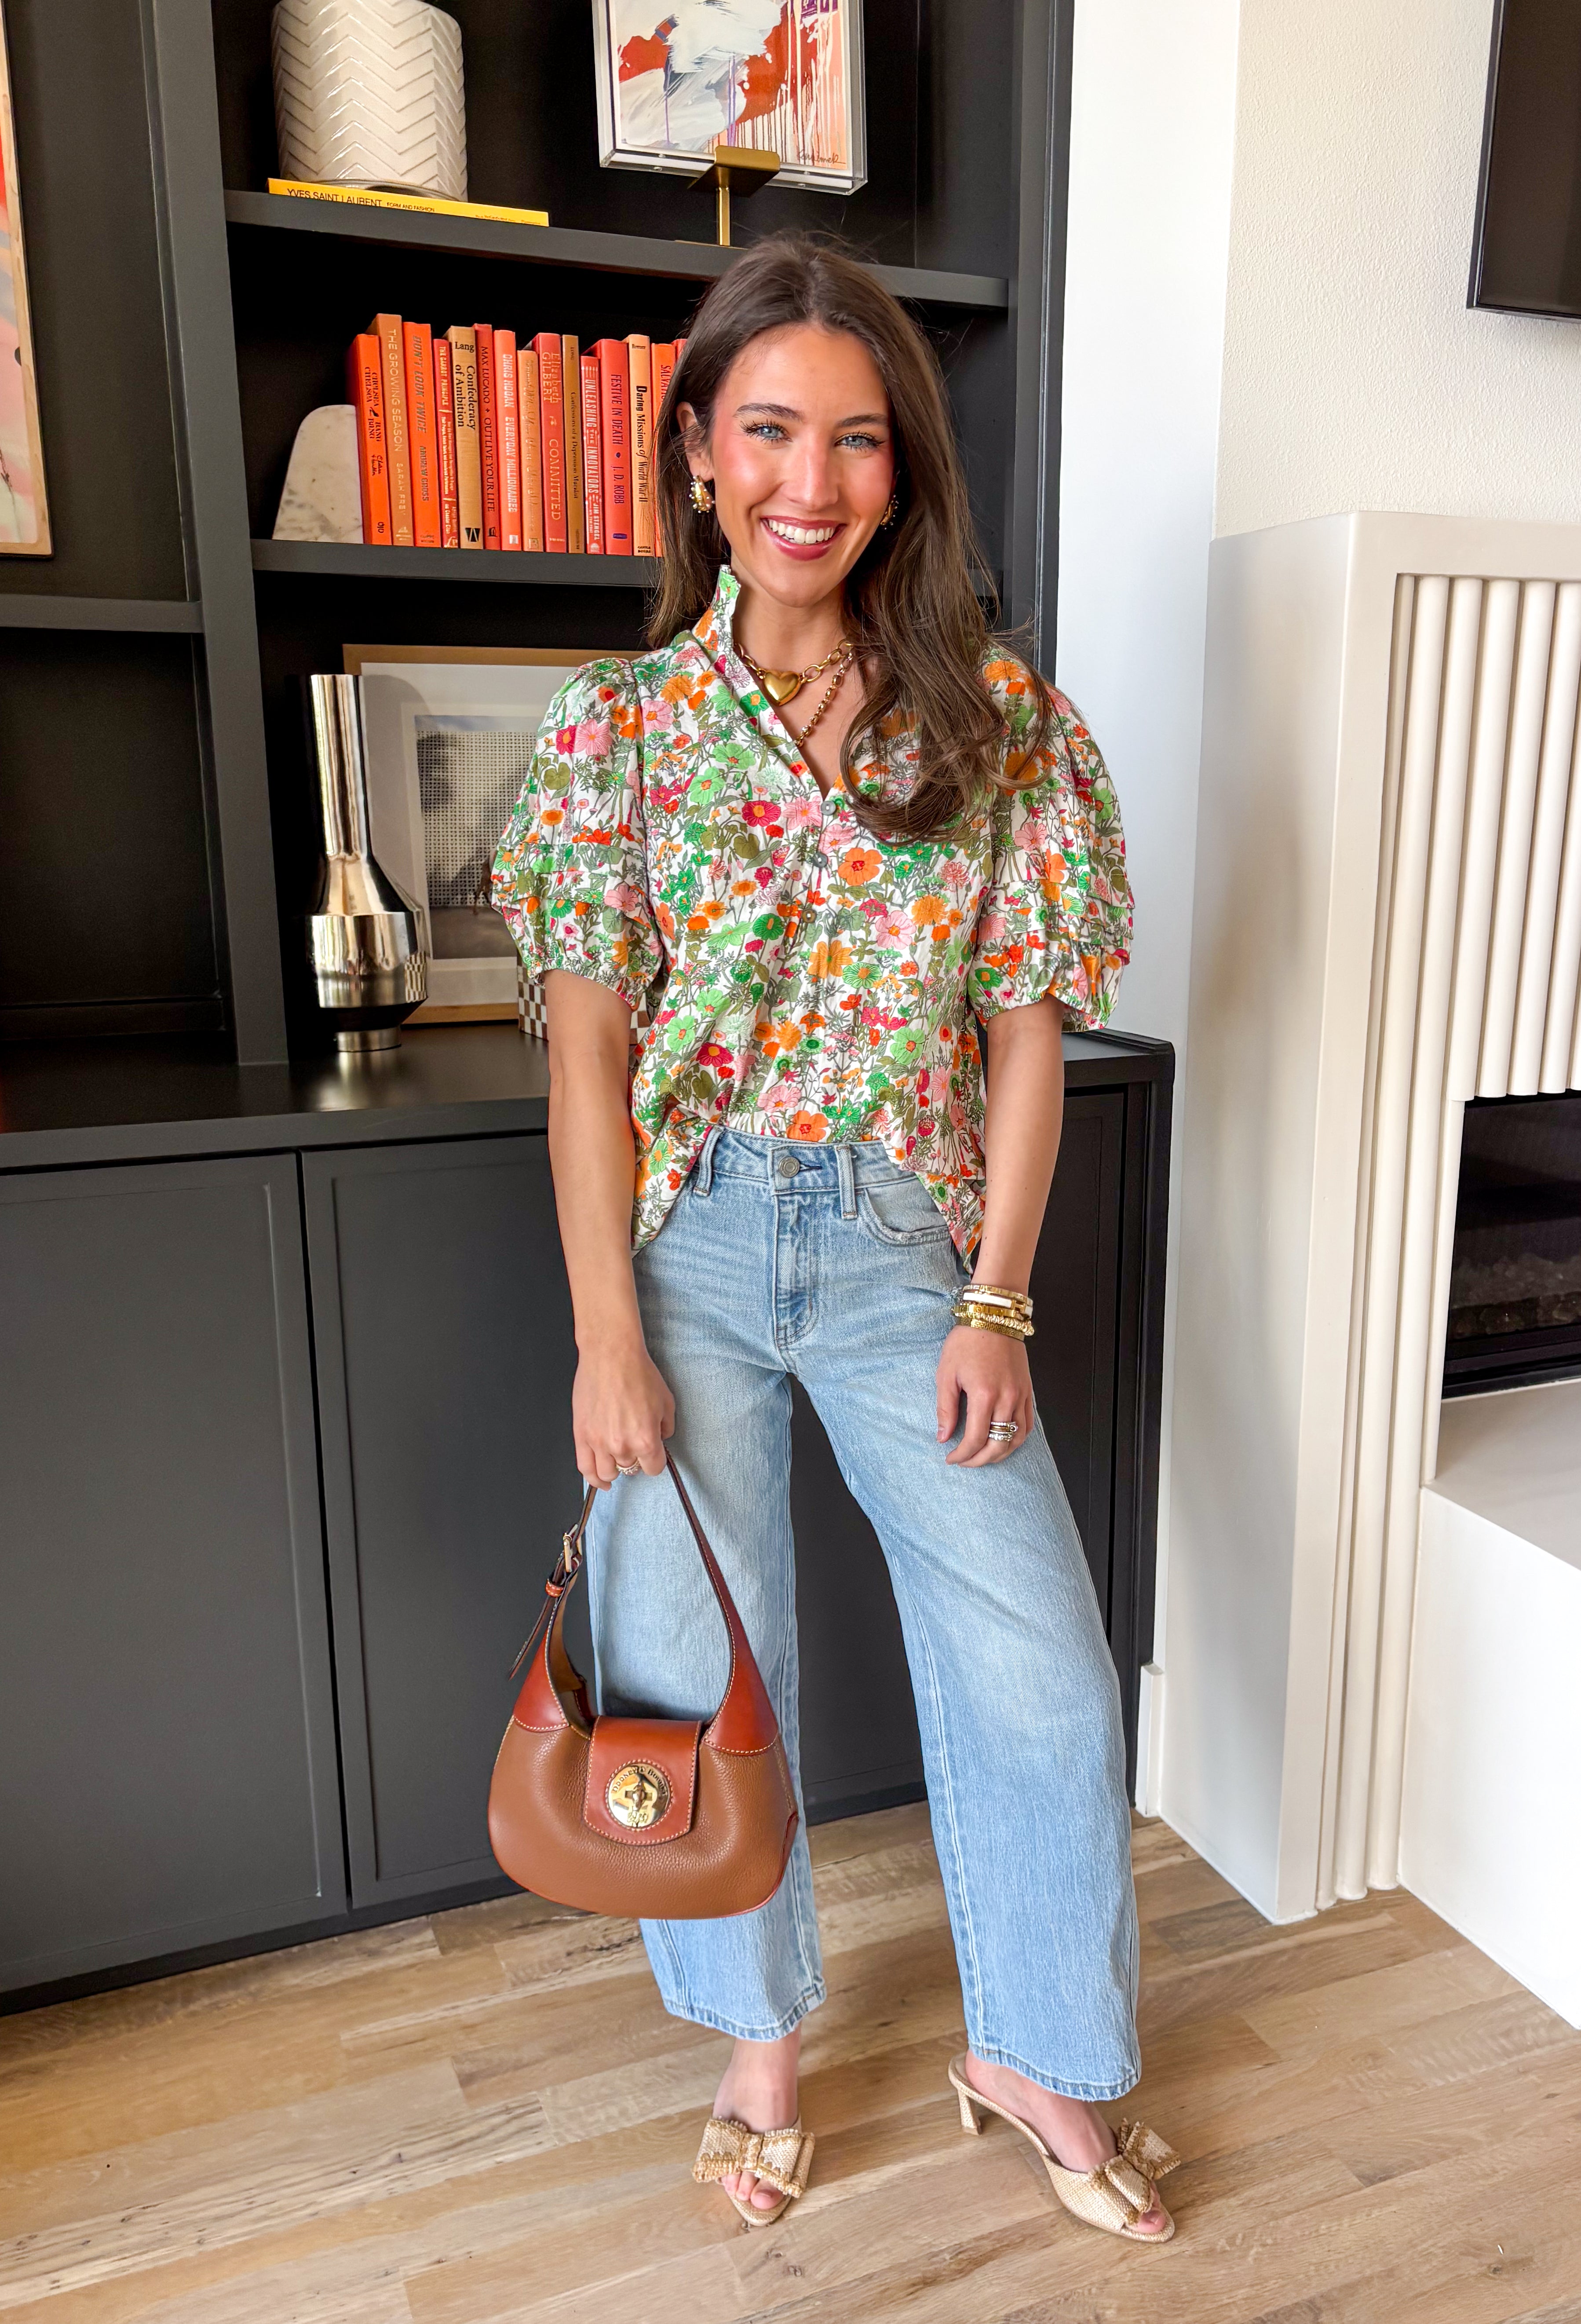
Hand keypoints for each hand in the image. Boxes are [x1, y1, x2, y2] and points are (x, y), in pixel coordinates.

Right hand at [572, 1334, 675, 1487]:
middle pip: (631, 1470)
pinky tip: (600, 1481)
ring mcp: (598, 1442)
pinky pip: (585, 1468)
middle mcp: (621, 1446)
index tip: (653, 1455)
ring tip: (618, 1459)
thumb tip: (661, 1440)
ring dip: (615, 1469)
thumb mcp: (666, 1401)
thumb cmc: (637, 1373)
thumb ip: (666, 1428)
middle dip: (635, 1459)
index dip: (655, 1461)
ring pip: (607, 1473)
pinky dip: (593, 1478)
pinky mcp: (581, 1436)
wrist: (610, 1355)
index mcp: (645, 1439)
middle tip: (634, 1444)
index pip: (653, 1469)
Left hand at [935, 1324, 1033, 1465]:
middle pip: (998, 1445)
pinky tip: (1003, 1441)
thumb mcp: (946, 1373)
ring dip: (1000, 1453)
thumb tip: (943, 1437)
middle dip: (979, 1460)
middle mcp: (1007, 1398)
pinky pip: (1028, 1424)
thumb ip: (946, 1408)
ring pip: (1017, 1438)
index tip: (950, 1458)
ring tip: (983, 1456)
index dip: (962, 1455)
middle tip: (964, 1461)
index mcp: (984, 1395)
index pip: (976, 1439)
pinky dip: (1017, 1438)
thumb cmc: (966, 1342)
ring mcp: (1021, 1395)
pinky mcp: (1028, 1391)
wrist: (993, 1317)